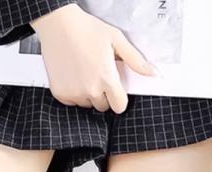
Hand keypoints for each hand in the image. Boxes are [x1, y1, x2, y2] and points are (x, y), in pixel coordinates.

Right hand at [31, 4, 154, 113]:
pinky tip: (73, 76)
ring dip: (88, 94)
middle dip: (103, 94)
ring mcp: (74, 93)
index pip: (119, 106)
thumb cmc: (88, 29)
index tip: (115, 89)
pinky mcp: (61, 94)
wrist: (59, 25)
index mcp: (107, 79)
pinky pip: (72, 102)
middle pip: (103, 106)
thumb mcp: (116, 40)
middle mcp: (90, 90)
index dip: (119, 98)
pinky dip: (74, 93)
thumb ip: (135, 60)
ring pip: (87, 104)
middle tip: (97, 74)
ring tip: (84, 73)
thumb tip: (152, 73)